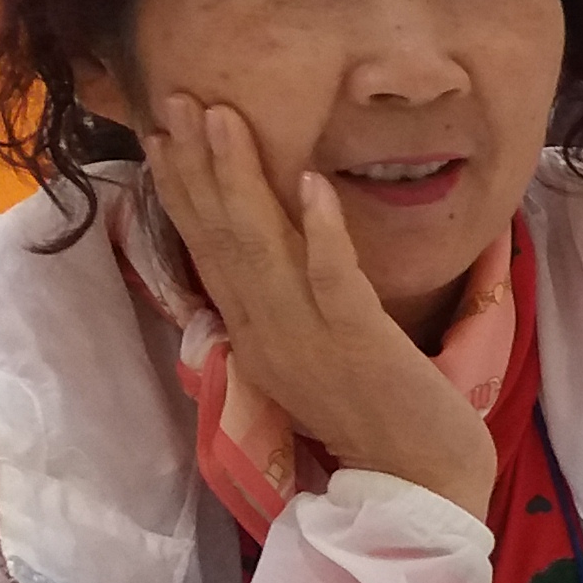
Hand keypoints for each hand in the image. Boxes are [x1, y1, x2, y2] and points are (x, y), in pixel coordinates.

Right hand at [135, 96, 498, 524]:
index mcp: (255, 336)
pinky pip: (332, 277)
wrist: (422, 484)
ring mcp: (308, 337)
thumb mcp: (314, 357)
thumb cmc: (377, 418)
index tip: (161, 132)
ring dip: (240, 177)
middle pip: (220, 236)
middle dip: (196, 164)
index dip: (183, 189)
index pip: (208, 250)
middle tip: (175, 98)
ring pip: (261, 246)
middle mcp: (267, 333)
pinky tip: (310, 180)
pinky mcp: (357, 342)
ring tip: (222, 116)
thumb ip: (285, 311)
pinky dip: (320, 228)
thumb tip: (264, 261)